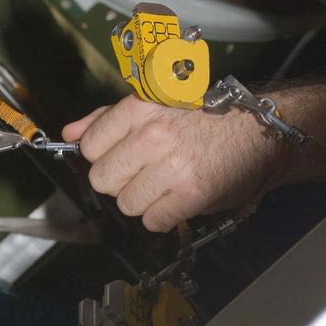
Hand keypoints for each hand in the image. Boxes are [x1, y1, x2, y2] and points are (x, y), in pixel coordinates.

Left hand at [62, 95, 281, 232]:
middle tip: (140, 171)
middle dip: (117, 180)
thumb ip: (108, 119)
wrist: (255, 131)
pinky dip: (162, 216)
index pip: (90, 145)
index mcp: (140, 108)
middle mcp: (152, 136)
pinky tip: (175, 198)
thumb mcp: (154, 104)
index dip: (100, 155)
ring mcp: (171, 166)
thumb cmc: (202, 116)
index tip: (116, 155)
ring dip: (141, 199)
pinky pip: (153, 221)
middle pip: (102, 178)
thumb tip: (70, 132)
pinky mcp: (190, 195)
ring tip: (162, 183)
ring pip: (126, 203)